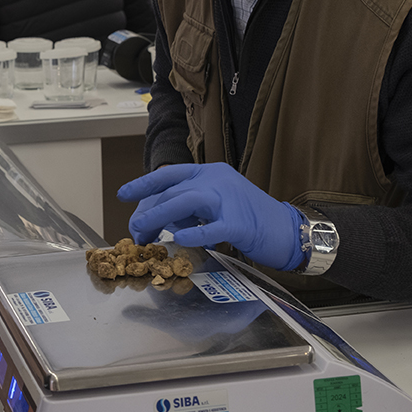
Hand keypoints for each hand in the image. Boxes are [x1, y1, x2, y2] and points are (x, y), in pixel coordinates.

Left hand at [118, 163, 304, 270]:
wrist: (288, 229)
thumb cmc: (251, 218)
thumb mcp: (218, 202)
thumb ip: (192, 206)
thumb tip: (163, 217)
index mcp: (210, 172)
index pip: (170, 174)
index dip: (144, 183)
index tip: (123, 193)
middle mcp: (217, 180)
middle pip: (174, 190)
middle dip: (148, 210)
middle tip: (135, 230)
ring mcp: (229, 200)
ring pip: (186, 201)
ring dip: (159, 216)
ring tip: (143, 232)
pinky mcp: (240, 223)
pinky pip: (212, 226)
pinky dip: (193, 232)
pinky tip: (177, 239)